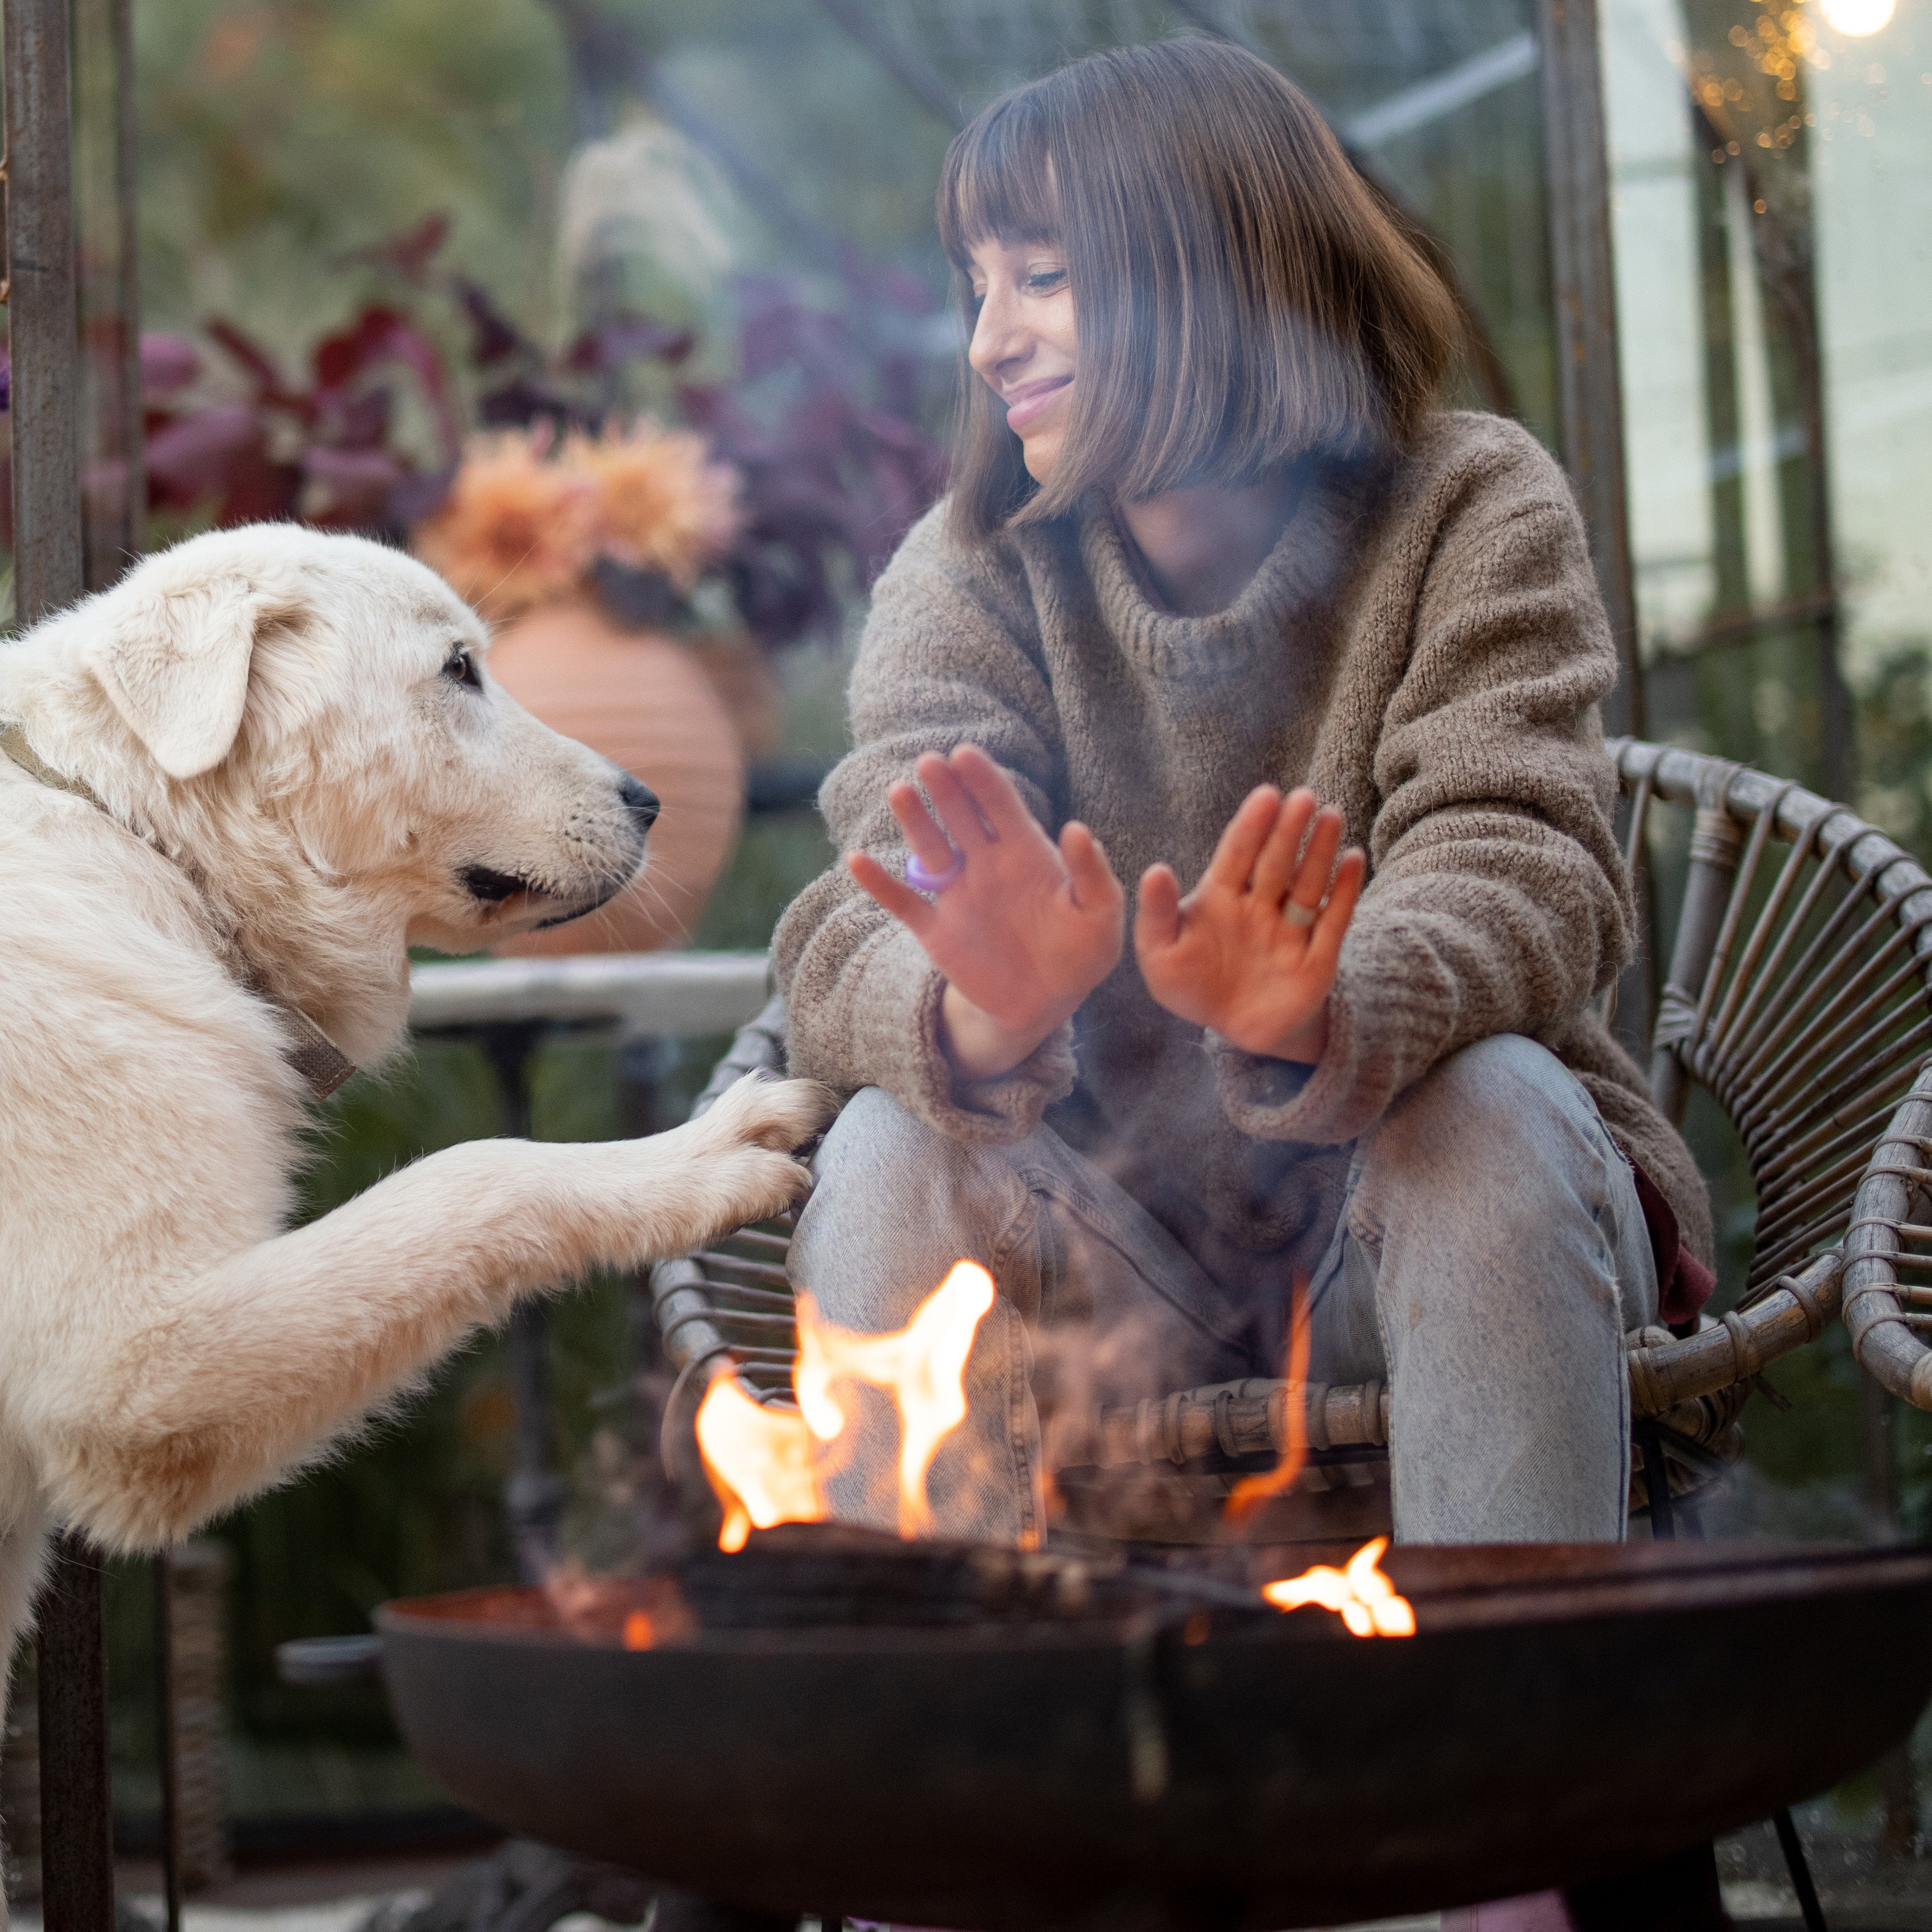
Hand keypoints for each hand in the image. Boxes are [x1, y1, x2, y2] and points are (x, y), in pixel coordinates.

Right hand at [848, 745, 1124, 1079]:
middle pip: (962, 817)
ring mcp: (958, 894)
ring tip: (900, 790)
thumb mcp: (1100, 917)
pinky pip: (903, 902)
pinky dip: (879, 884)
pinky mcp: (936, 929)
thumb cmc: (1080, 954)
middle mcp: (987, 865)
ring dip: (914, 821)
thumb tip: (1077, 828)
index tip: (966, 754)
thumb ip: (1092, 875)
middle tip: (930, 761)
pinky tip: (857, 860)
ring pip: (930, 848)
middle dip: (946, 789)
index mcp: (1026, 854)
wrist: (1045, 1003)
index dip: (984, 780)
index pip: (1002, 806)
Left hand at [1135, 786, 1363, 1063]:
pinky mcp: (1317, 957)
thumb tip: (1155, 870)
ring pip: (1309, 883)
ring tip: (1330, 816)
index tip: (1267, 795)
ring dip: (1320, 850)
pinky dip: (1345, 890)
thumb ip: (1156, 914)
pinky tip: (1353, 859)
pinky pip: (1334, 920)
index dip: (1252, 825)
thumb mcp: (1160, 955)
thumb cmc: (1191, 988)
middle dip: (1289, 830)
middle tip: (1303, 797)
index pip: (1238, 853)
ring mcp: (1291, 929)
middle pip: (1276, 861)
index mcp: (1221, 898)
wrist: (1230, 1031)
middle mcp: (1260, 906)